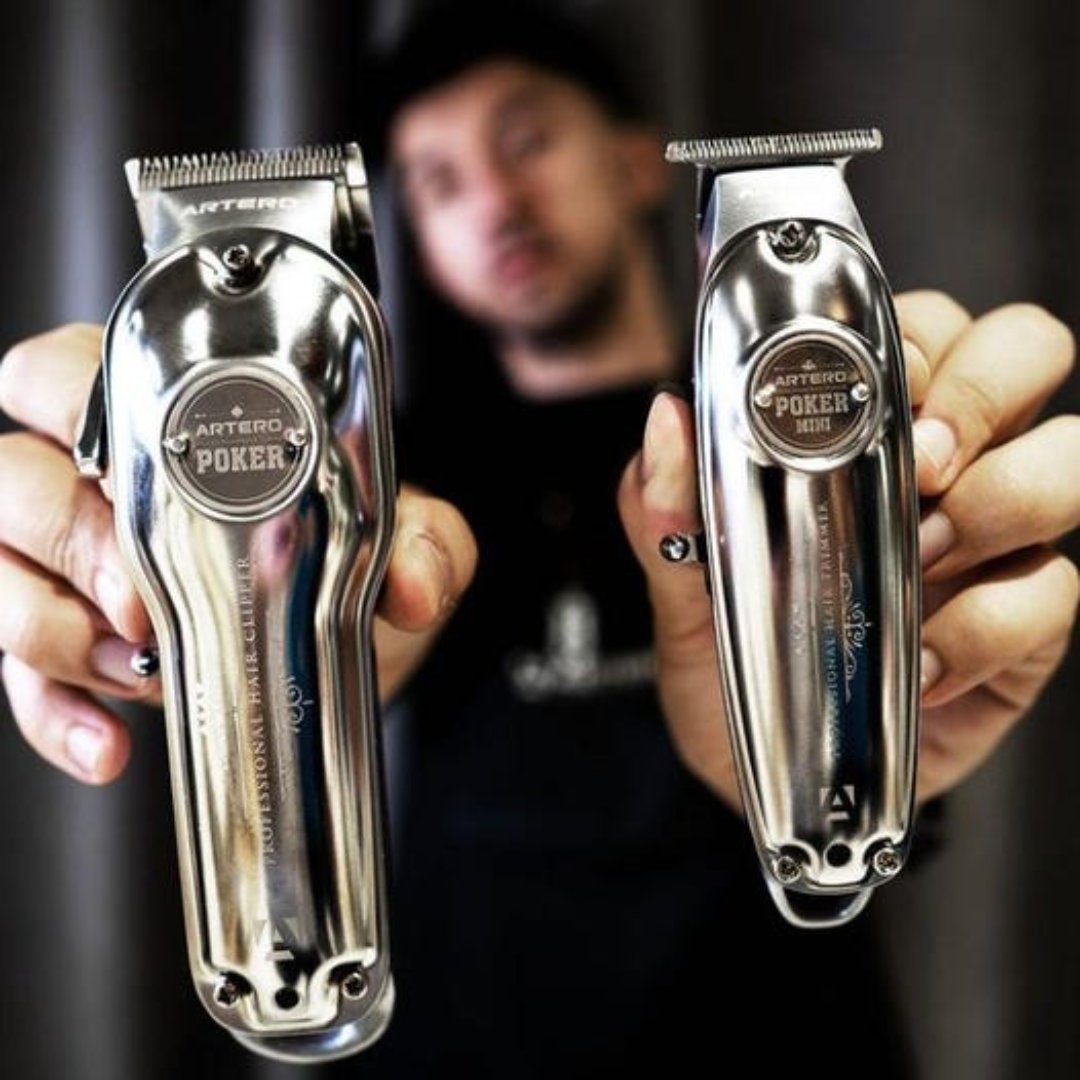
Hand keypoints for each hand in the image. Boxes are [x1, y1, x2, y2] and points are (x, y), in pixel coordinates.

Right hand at [0, 323, 476, 785]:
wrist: (347, 648)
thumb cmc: (353, 564)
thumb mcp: (402, 540)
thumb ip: (424, 544)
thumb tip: (414, 587)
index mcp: (164, 418)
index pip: (58, 376)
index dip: (77, 419)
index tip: (139, 483)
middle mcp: (92, 483)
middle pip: (9, 476)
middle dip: (68, 540)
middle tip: (141, 601)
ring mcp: (64, 566)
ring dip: (55, 630)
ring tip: (141, 670)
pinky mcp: (62, 648)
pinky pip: (16, 678)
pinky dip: (55, 714)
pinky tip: (111, 743)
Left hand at [618, 292, 1079, 814]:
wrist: (775, 772)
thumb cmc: (735, 662)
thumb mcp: (682, 588)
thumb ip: (668, 509)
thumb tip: (667, 421)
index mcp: (863, 427)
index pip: (923, 327)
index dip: (917, 335)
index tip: (872, 391)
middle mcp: (946, 464)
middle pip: (1030, 353)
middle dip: (987, 389)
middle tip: (922, 461)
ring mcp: (997, 539)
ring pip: (1071, 456)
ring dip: (1007, 494)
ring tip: (924, 555)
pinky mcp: (1027, 622)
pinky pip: (1054, 589)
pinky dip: (987, 624)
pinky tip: (920, 662)